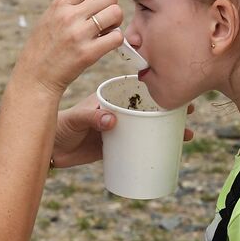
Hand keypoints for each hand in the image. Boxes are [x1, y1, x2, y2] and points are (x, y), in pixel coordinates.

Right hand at [14, 0, 120, 97]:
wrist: (35, 77)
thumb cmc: (44, 46)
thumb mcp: (50, 16)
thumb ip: (71, 0)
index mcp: (60, 3)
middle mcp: (69, 15)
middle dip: (112, 5)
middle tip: (106, 18)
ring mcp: (78, 34)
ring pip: (116, 13)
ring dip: (116, 22)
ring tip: (106, 30)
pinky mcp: (88, 54)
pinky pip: (117, 37)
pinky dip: (115, 40)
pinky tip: (105, 43)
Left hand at [51, 100, 196, 168]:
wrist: (48, 149)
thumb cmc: (58, 126)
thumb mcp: (74, 119)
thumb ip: (91, 117)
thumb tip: (112, 120)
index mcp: (108, 97)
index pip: (136, 88)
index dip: (156, 87)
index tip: (174, 88)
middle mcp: (116, 111)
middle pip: (148, 107)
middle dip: (169, 108)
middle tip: (190, 111)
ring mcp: (117, 129)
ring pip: (147, 127)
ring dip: (166, 129)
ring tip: (187, 134)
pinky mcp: (115, 147)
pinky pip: (138, 146)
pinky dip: (153, 148)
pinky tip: (168, 152)